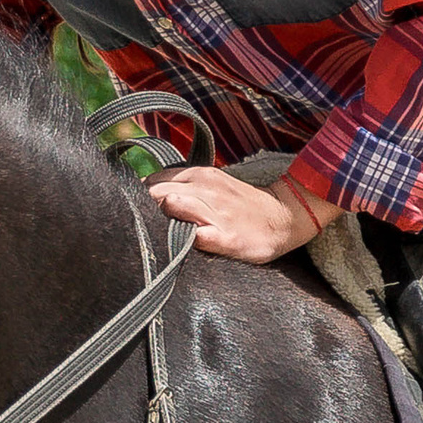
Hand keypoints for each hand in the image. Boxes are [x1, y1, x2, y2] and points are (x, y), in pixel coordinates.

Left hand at [144, 166, 339, 263]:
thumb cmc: (239, 204)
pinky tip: (182, 247)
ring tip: (161, 234)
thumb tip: (146, 196)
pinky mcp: (226, 237)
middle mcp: (204, 189)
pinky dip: (185, 240)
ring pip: (172, 205)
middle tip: (144, 227)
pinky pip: (197, 237)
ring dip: (161, 220)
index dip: (140, 199)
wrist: (284, 216)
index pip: (152, 181)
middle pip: (155, 193)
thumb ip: (181, 186)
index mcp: (198, 175)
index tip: (138, 213)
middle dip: (145, 210)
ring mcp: (216, 212)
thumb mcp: (210, 185)